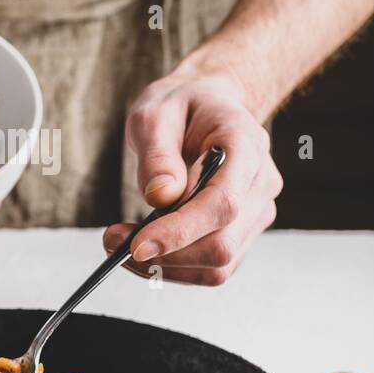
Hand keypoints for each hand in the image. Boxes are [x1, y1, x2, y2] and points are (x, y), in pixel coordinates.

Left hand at [104, 65, 281, 284]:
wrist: (208, 105)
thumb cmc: (181, 105)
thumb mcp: (155, 113)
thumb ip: (157, 154)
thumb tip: (160, 198)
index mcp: (246, 146)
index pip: (222, 203)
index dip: (181, 231)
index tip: (137, 245)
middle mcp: (261, 184)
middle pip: (221, 244)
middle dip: (165, 255)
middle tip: (112, 241)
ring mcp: (257, 212)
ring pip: (218, 266)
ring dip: (167, 267)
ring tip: (122, 244)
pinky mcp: (243, 232)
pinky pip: (213, 267)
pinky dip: (176, 267)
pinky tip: (147, 246)